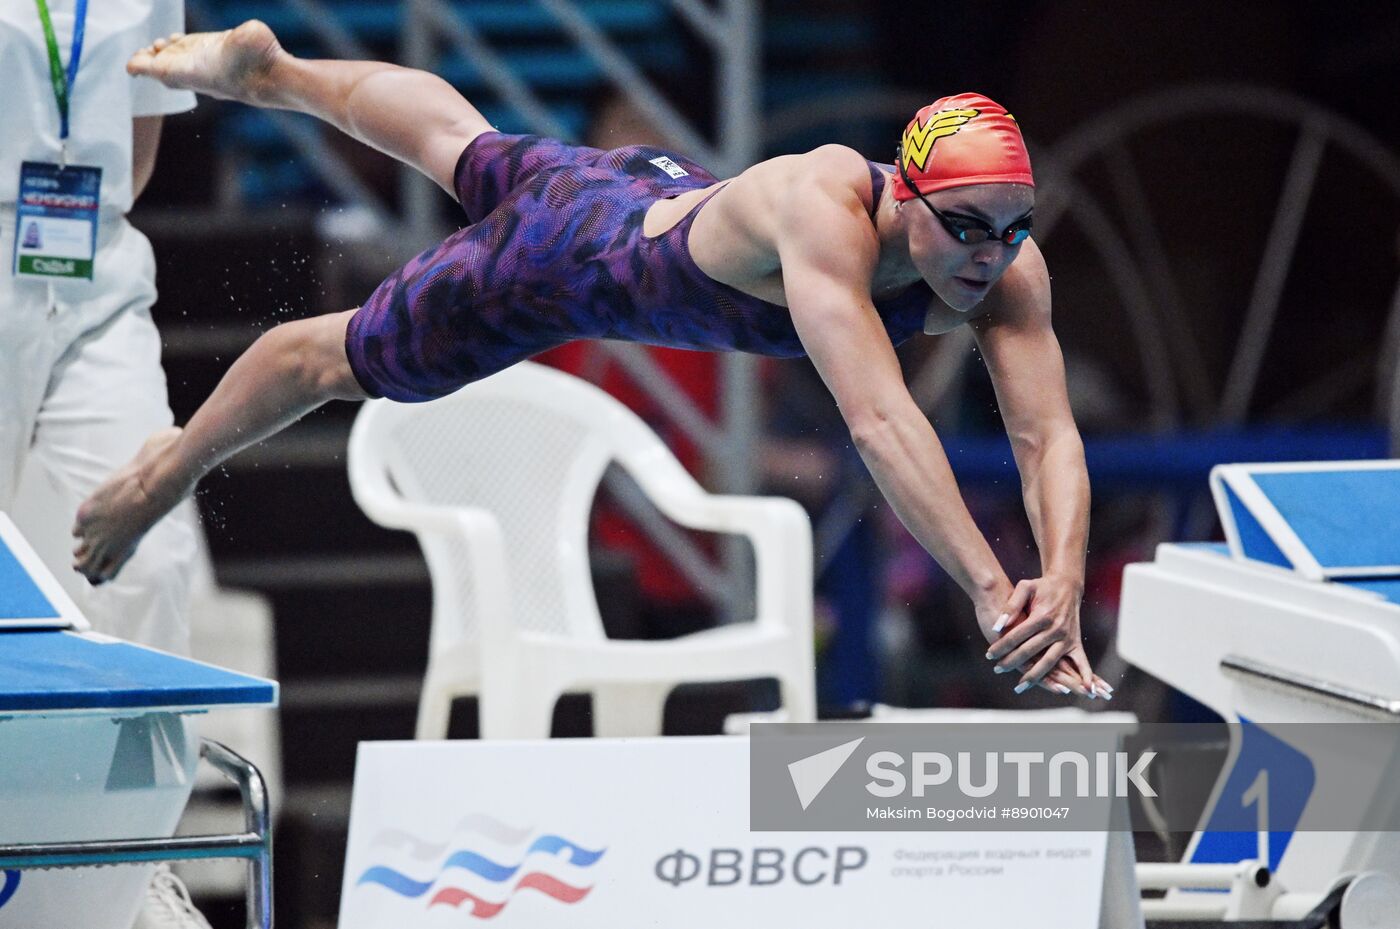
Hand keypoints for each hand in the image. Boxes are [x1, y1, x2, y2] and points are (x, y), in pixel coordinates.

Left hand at [985, 576, 1112, 698]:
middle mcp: (1055, 629)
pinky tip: (1082, 690)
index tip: (989, 655)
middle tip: (997, 669)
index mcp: (1042, 616)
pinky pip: (1081, 662)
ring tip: (1018, 686)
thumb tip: (997, 626)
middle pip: (1029, 651)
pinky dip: (1084, 676)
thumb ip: (1010, 606)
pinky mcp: (1075, 642)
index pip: (1016, 636)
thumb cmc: (1042, 587)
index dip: (1001, 646)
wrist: (1067, 585)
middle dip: (1011, 662)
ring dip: (1034, 677)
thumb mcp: (1025, 588)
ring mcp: (1067, 638)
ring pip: (1049, 662)